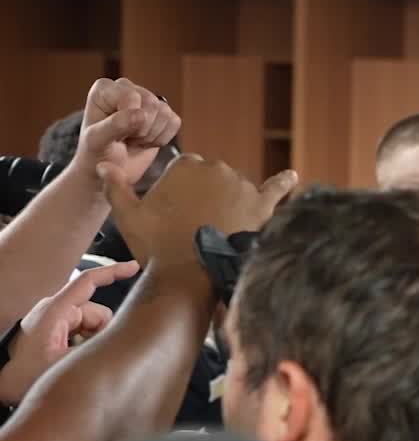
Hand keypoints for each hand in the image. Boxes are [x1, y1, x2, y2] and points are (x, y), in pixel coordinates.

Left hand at [0, 261, 139, 404]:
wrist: (3, 386)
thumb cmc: (26, 375)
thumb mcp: (67, 363)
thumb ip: (97, 347)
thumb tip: (120, 337)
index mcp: (55, 310)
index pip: (88, 281)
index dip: (113, 272)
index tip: (134, 267)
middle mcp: (55, 310)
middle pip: (97, 312)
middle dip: (102, 333)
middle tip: (89, 355)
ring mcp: (54, 320)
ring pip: (92, 324)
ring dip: (92, 341)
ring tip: (75, 360)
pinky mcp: (54, 330)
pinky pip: (82, 331)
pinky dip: (85, 344)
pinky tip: (72, 358)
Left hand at [68, 78, 181, 190]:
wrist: (111, 170)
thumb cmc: (97, 153)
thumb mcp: (97, 141)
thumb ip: (115, 125)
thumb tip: (140, 114)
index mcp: (104, 89)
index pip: (131, 96)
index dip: (129, 119)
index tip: (115, 133)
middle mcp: (126, 89)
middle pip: (151, 102)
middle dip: (142, 128)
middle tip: (125, 138)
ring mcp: (146, 101)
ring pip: (164, 112)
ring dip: (151, 134)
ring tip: (133, 140)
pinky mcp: (162, 115)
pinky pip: (174, 122)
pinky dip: (163, 138)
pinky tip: (146, 142)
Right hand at [100, 155, 296, 267]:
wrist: (189, 277)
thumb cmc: (156, 246)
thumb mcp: (128, 216)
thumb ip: (115, 187)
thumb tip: (103, 164)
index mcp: (187, 164)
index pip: (188, 170)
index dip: (183, 194)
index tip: (180, 215)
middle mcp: (218, 168)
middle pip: (215, 179)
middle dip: (208, 198)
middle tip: (198, 229)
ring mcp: (243, 186)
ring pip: (238, 190)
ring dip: (233, 204)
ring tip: (221, 231)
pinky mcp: (263, 206)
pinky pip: (277, 190)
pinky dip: (285, 184)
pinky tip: (293, 177)